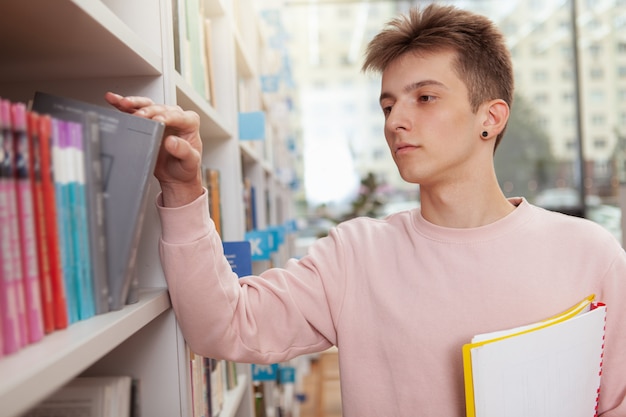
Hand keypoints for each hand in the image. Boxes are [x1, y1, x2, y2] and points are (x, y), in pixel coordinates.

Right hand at [104, 92, 202, 206]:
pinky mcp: (147, 122)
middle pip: (160, 108)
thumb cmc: (185, 167)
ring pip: (146, 105)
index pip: (178, 115)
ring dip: (134, 103)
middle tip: (138, 117)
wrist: (175, 176)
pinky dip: (123, 105)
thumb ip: (183, 151)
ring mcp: (160, 118)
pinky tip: (114, 100)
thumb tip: (172, 141)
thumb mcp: (190, 161)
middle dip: (148, 111)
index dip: (167, 117)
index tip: (157, 121)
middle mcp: (175, 116)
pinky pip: (135, 110)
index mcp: (190, 122)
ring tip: (123, 103)